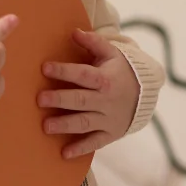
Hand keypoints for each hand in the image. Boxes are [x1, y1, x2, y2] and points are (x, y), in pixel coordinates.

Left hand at [38, 29, 140, 158]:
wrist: (146, 95)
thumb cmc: (121, 71)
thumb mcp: (111, 54)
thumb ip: (93, 43)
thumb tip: (73, 31)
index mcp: (105, 79)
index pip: (83, 75)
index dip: (65, 71)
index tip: (45, 68)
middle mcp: (106, 100)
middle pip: (81, 100)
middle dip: (60, 99)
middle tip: (40, 99)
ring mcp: (108, 119)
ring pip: (85, 122)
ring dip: (65, 125)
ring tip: (46, 126)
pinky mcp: (110, 134)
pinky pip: (94, 143)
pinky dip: (80, 149)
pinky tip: (64, 154)